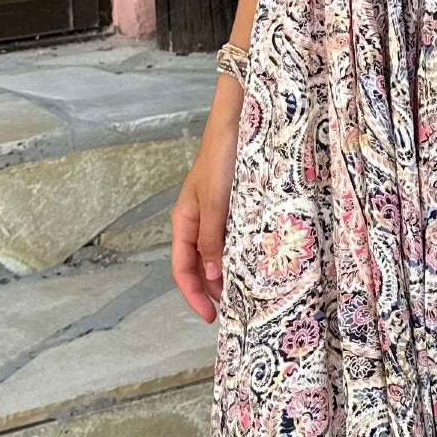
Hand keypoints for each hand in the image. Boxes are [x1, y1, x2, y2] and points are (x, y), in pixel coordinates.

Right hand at [171, 103, 239, 322]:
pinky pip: (231, 238)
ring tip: (245, 293)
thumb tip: (210, 275)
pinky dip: (238, 254)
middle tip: (234, 311)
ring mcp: (216, 213)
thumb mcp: (215, 200)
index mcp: (184, 220)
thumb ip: (212, 237)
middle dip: (211, 290)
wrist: (238, 119)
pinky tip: (254, 263)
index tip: (210, 317)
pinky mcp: (234, 205)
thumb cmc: (222, 155)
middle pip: (197, 265)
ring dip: (225, 274)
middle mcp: (198, 220)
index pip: (181, 268)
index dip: (193, 295)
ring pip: (215, 253)